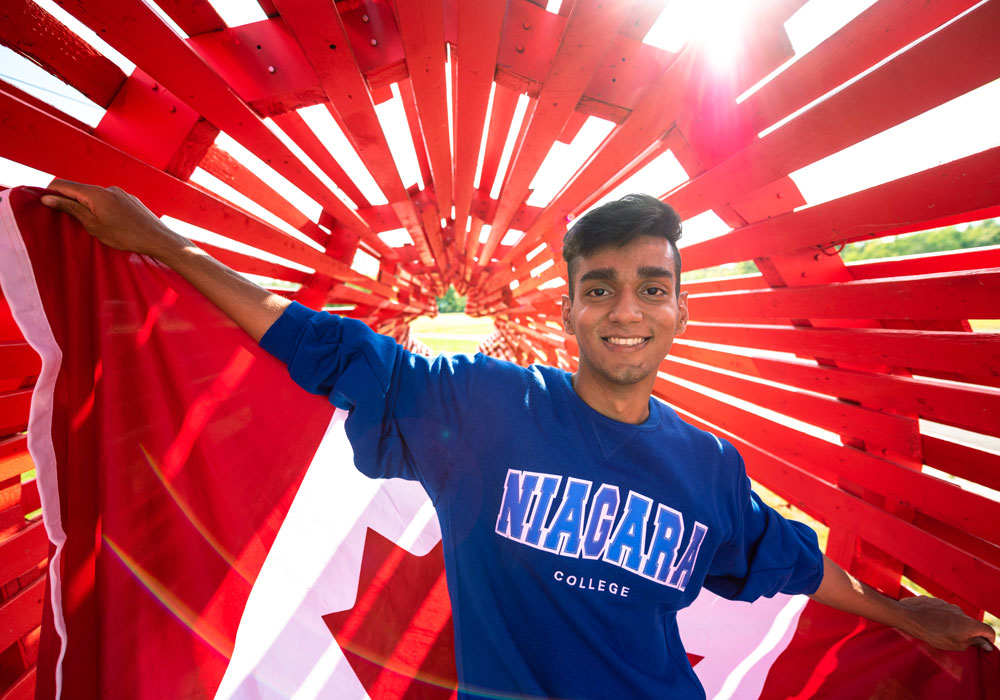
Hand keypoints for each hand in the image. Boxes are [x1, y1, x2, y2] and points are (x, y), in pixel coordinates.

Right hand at [40, 180, 185, 259]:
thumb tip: (48, 198)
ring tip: (94, 226)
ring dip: (89, 207)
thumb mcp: (92, 224)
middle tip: (68, 219)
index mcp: (94, 193)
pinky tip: (111, 224)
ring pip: (96, 197)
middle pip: (80, 190)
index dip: (51, 192)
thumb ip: (70, 208)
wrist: (157, 238)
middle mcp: (107, 188)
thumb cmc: (125, 235)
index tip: (44, 203)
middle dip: (70, 201)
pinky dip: (103, 209)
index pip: (63, 185)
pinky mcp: (130, 200)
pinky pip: (110, 201)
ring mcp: (121, 193)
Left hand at [898, 595, 995, 651]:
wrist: (908, 617)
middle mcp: (960, 610)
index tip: (984, 645)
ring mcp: (946, 603)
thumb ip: (973, 643)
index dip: (988, 639)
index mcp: (969, 623)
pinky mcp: (933, 600)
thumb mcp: (956, 645)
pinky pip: (939, 610)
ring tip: (937, 632)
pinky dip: (937, 616)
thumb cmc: (932, 633)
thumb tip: (986, 644)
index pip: (988, 631)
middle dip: (966, 632)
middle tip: (955, 640)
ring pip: (953, 615)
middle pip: (969, 622)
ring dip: (950, 623)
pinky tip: (928, 622)